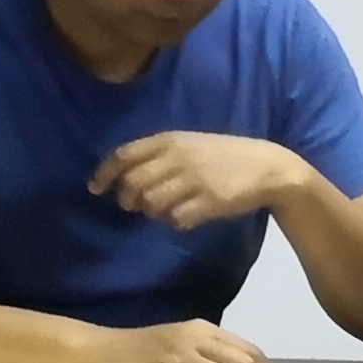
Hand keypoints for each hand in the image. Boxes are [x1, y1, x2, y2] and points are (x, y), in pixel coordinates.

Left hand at [94, 134, 304, 231]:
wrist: (268, 167)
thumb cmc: (222, 155)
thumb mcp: (188, 144)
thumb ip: (157, 155)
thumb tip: (123, 176)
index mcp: (169, 140)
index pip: (124, 155)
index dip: (105, 173)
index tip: (94, 189)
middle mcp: (178, 157)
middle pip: (133, 183)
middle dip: (127, 198)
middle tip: (132, 206)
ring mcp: (195, 179)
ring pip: (152, 203)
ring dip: (151, 212)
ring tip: (162, 211)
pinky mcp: (211, 201)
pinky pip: (177, 218)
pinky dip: (175, 222)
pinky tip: (184, 217)